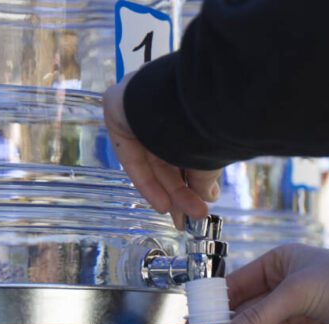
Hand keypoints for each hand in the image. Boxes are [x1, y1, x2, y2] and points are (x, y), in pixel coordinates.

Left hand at [102, 73, 220, 227]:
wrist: (182, 100)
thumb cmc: (201, 123)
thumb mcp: (207, 157)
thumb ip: (204, 178)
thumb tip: (210, 197)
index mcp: (188, 112)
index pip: (187, 150)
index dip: (194, 180)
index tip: (203, 202)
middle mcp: (164, 109)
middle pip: (171, 159)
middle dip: (183, 192)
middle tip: (196, 216)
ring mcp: (139, 110)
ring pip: (153, 161)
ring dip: (170, 191)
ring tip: (184, 218)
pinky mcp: (119, 112)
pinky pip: (131, 155)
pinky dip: (146, 181)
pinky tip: (162, 204)